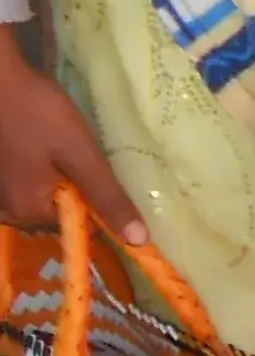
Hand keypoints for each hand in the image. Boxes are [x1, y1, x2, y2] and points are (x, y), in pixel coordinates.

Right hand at [0, 39, 145, 240]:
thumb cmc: (37, 114)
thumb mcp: (82, 157)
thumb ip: (109, 198)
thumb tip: (139, 241)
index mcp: (28, 211)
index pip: (78, 224)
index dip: (99, 205)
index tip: (109, 180)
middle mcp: (9, 206)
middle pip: (60, 208)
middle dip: (80, 188)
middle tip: (88, 157)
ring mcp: (2, 185)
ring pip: (48, 189)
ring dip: (66, 173)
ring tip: (71, 147)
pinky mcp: (2, 165)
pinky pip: (34, 174)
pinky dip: (49, 164)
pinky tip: (53, 142)